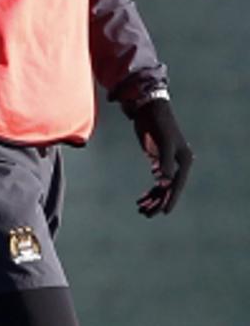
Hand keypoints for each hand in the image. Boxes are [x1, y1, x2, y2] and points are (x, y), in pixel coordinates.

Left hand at [130, 97, 192, 216]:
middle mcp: (178, 164)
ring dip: (153, 199)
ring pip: (162, 187)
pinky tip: (141, 200)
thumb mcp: (162, 144)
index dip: (171, 199)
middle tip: (145, 214)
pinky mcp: (158, 161)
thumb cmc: (158, 125)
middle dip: (158, 202)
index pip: (177, 184)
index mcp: (184, 160)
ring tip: (140, 210)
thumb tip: (164, 183)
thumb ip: (163, 163)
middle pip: (169, 188)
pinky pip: (157, 181)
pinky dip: (150, 191)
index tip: (164, 212)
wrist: (149, 110)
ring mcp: (168, 163)